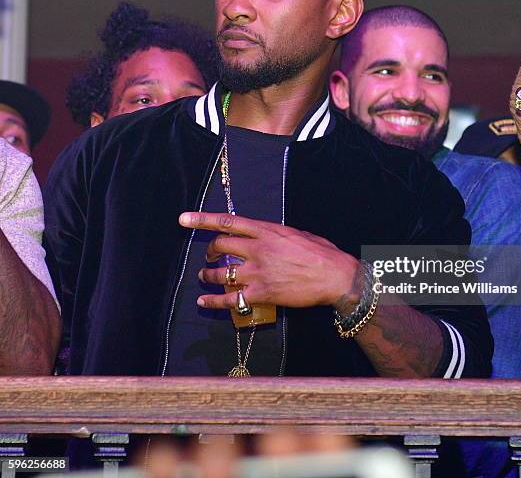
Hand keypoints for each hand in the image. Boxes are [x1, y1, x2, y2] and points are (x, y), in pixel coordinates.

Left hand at [178, 212, 359, 310]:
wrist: (335, 276)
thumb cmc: (322, 253)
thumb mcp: (298, 234)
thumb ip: (276, 234)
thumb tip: (265, 235)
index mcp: (267, 231)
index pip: (228, 222)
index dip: (202, 220)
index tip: (184, 219)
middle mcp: (257, 249)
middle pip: (220, 246)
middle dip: (209, 250)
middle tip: (209, 255)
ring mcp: (257, 272)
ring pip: (219, 272)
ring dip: (207, 274)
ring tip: (204, 276)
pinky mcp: (260, 294)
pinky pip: (230, 298)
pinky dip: (213, 300)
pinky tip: (204, 301)